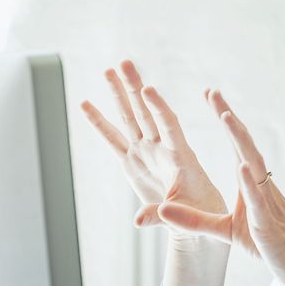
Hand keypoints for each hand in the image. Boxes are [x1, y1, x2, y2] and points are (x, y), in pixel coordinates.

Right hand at [80, 60, 226, 231]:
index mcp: (180, 156)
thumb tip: (138, 222)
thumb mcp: (185, 215)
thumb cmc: (199, 213)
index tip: (149, 89)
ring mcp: (145, 152)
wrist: (196, 218)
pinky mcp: (132, 162)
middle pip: (146, 113)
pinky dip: (99, 123)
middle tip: (125, 63)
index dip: (159, 108)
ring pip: (129, 119)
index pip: (169, 126)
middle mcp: (161, 148)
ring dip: (119, 95)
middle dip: (135, 88)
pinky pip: (112, 139)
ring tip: (108, 70)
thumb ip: (162, 215)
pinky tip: (86, 104)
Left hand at [154, 93, 284, 285]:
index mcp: (252, 184)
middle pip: (244, 144)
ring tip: (225, 116)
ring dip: (240, 140)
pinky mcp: (268, 223)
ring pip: (253, 164)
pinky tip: (242, 165)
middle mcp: (261, 185)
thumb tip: (162, 209)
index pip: (237, 145)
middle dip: (228, 117)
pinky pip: (259, 199)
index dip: (224, 119)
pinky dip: (250, 181)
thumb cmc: (270, 246)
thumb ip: (195, 220)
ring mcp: (267, 202)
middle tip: (212, 91)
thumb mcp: (225, 231)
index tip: (211, 95)